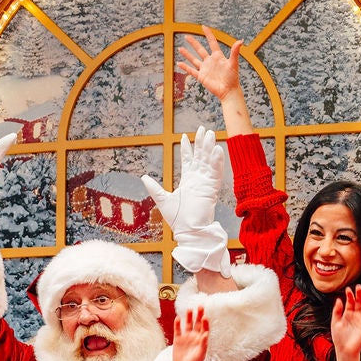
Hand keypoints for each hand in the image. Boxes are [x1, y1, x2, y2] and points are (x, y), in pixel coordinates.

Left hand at [143, 127, 231, 275]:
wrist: (188, 232)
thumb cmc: (178, 220)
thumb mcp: (162, 200)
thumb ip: (154, 188)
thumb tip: (143, 177)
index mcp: (188, 182)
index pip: (188, 161)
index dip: (187, 148)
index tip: (185, 137)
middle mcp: (198, 180)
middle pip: (200, 157)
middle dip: (201, 143)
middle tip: (203, 129)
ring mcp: (205, 184)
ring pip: (209, 161)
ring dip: (210, 148)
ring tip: (210, 134)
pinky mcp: (212, 189)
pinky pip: (216, 173)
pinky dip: (217, 161)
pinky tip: (217, 149)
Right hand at [172, 306, 209, 360]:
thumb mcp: (200, 354)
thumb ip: (203, 344)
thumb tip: (206, 334)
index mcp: (201, 340)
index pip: (204, 328)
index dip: (205, 322)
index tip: (205, 316)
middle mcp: (194, 336)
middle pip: (197, 323)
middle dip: (199, 315)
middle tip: (200, 306)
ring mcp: (186, 337)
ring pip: (188, 324)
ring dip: (189, 317)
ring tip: (189, 309)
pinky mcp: (178, 339)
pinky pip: (178, 330)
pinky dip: (177, 324)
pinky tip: (178, 318)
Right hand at [177, 26, 242, 101]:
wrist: (229, 91)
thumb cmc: (233, 78)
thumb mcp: (233, 63)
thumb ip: (235, 52)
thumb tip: (240, 41)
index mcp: (218, 56)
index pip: (212, 42)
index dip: (208, 34)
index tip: (203, 27)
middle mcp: (210, 61)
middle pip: (200, 49)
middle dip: (193, 43)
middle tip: (186, 36)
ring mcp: (205, 69)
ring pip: (194, 59)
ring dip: (187, 54)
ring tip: (180, 48)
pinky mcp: (201, 77)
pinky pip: (191, 71)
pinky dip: (185, 67)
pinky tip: (179, 63)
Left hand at [330, 285, 360, 360]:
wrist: (344, 350)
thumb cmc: (339, 338)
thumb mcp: (335, 322)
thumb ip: (337, 311)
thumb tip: (338, 299)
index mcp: (348, 314)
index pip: (350, 302)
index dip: (350, 296)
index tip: (347, 289)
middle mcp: (356, 316)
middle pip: (358, 303)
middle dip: (359, 295)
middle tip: (359, 287)